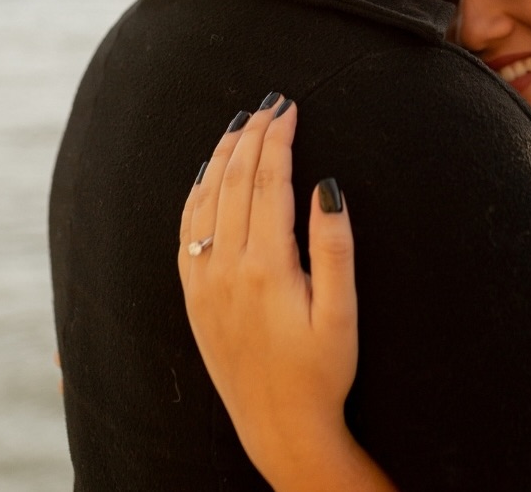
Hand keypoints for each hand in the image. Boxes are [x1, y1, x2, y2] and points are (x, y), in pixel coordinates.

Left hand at [178, 97, 359, 478]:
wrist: (279, 428)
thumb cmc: (321, 372)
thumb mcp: (343, 313)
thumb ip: (335, 247)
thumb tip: (326, 187)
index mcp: (266, 266)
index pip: (268, 180)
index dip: (277, 139)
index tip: (289, 108)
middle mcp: (227, 269)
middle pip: (235, 181)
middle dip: (252, 136)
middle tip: (271, 103)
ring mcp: (204, 282)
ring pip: (205, 199)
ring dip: (222, 156)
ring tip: (241, 124)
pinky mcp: (194, 298)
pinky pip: (187, 231)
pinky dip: (195, 193)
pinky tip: (206, 174)